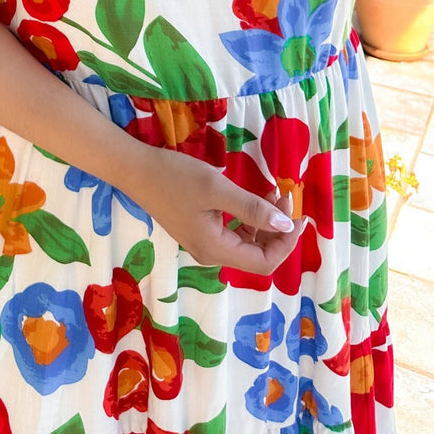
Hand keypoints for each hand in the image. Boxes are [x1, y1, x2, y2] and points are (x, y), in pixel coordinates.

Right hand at [142, 147, 304, 273]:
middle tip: (285, 197)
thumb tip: (287, 225)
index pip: (265, 262)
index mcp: (216, 249)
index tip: (297, 212)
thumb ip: (252, 208)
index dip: (286, 241)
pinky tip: (253, 200)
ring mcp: (204, 244)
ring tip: (273, 195)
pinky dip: (250, 221)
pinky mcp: (199, 232)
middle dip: (278, 230)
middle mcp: (211, 254)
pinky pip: (234, 235)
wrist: (136, 170)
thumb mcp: (217, 188)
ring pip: (247, 245)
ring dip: (266, 224)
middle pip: (258, 256)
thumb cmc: (175, 177)